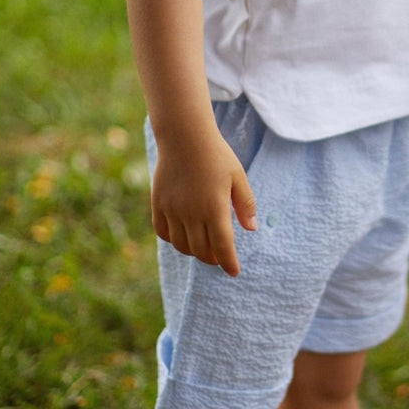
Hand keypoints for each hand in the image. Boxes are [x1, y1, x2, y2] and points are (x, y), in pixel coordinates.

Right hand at [150, 128, 257, 276]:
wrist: (184, 137)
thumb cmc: (216, 155)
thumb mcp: (238, 177)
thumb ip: (245, 204)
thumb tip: (251, 229)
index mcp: (214, 208)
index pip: (223, 246)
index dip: (229, 263)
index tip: (234, 272)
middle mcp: (191, 213)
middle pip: (201, 250)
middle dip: (213, 258)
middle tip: (220, 256)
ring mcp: (172, 210)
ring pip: (181, 245)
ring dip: (194, 251)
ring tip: (204, 246)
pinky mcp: (158, 204)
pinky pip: (164, 232)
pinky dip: (174, 240)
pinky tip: (184, 235)